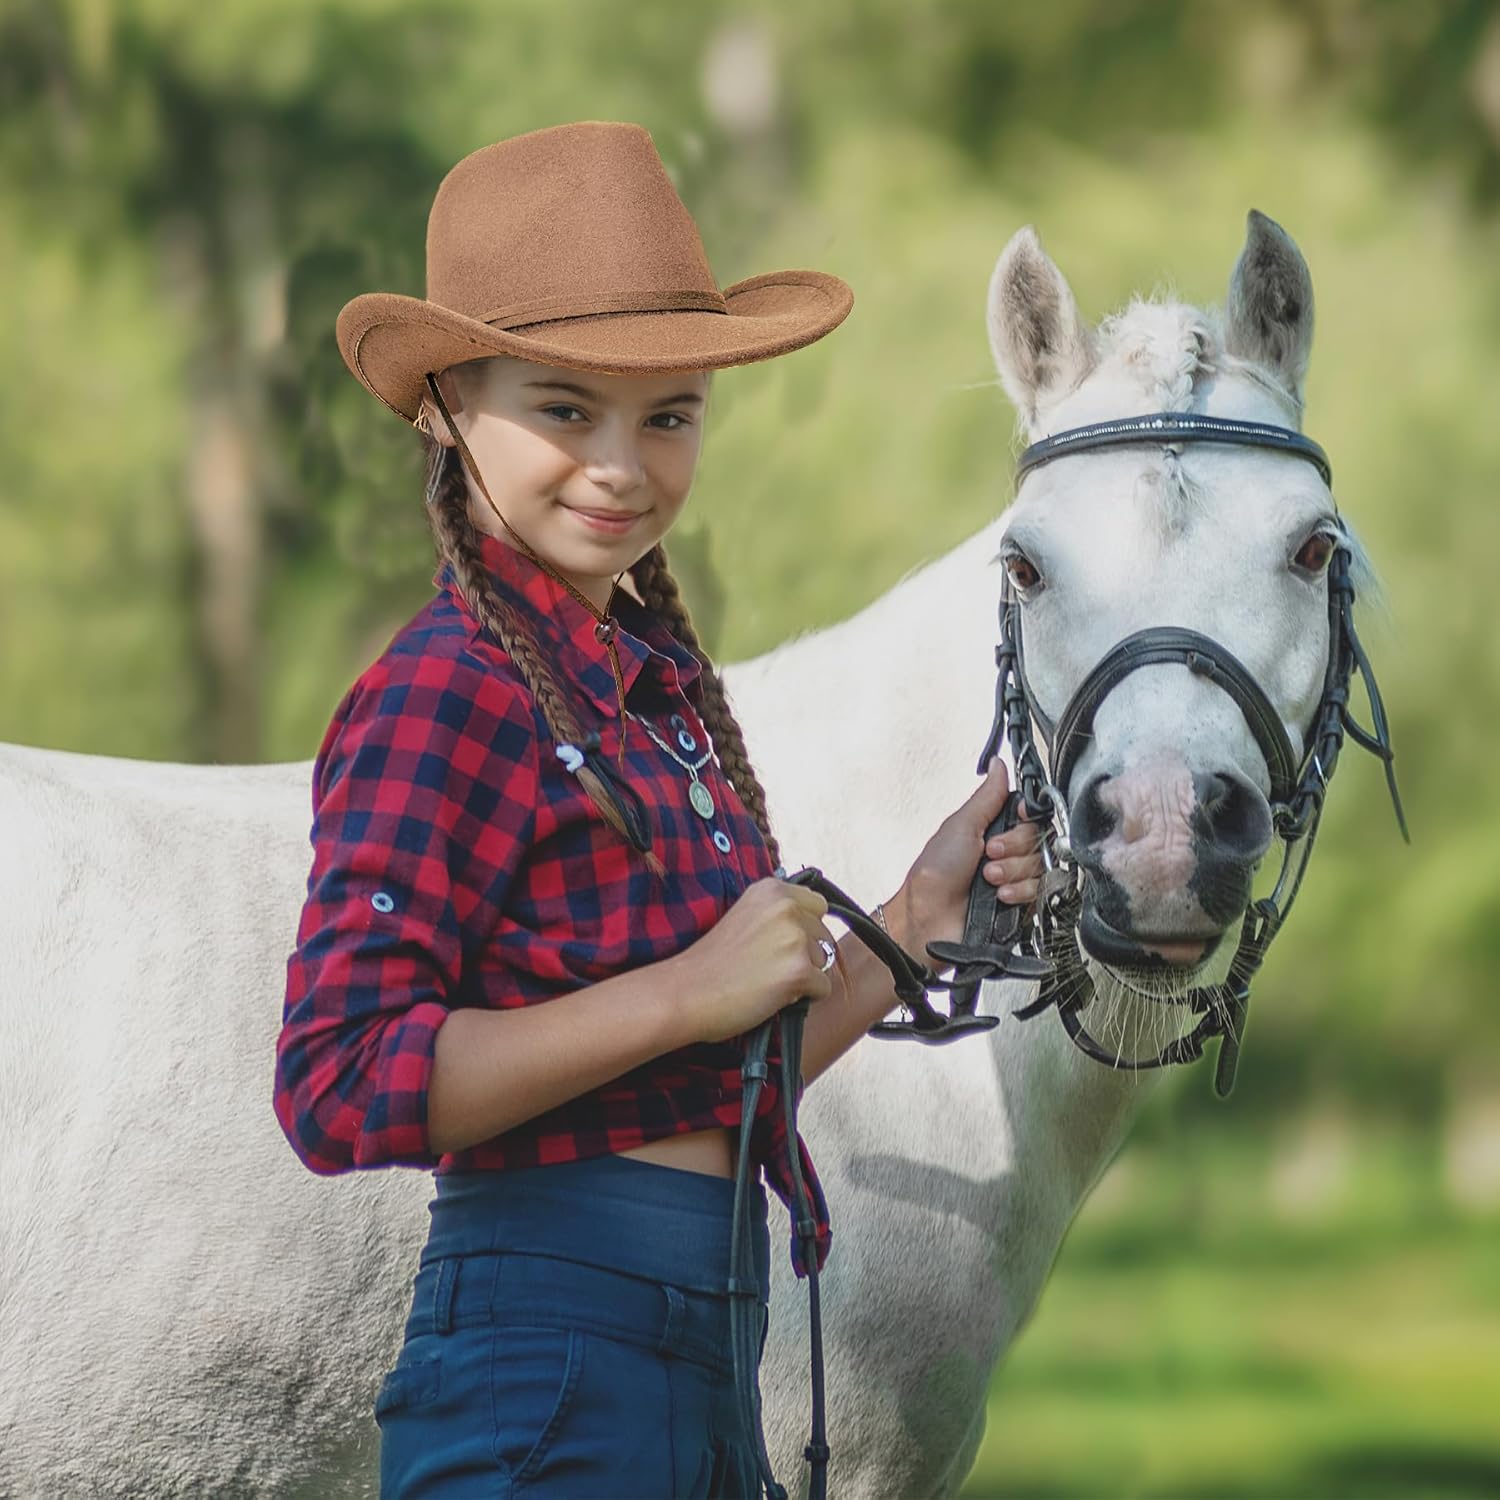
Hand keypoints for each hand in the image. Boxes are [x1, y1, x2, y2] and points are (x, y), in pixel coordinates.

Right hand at [668, 877, 838, 1043]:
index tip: (779, 944)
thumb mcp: (745, 916)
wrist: (686, 992)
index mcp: (772, 889)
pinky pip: (822, 988)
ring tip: (765, 980)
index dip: (804, 929)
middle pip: (824, 936)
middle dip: (806, 954)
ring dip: (803, 976)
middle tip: (766, 967)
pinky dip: (803, 998)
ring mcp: (795, 937)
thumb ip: (777, 914)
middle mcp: (787, 907)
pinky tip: (771, 995)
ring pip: (824, 963)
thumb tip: (814, 929)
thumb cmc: (710, 962)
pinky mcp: (799, 970)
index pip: (818, 905)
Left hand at [885, 759, 1043, 955]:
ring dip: (1013, 871)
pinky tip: (999, 896)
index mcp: (992, 830)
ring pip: (1041, 866)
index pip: (1031, 815)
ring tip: (988, 879)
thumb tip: (997, 765)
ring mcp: (1014, 879)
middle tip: (989, 854)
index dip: (1026, 818)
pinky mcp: (1021, 904)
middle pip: (1039, 839)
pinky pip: (1040, 892)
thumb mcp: (960, 826)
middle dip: (1013, 847)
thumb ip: (987, 797)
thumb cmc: (934, 873)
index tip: (1016, 818)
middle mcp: (1007, 853)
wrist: (928, 918)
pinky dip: (1019, 892)